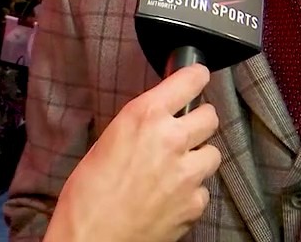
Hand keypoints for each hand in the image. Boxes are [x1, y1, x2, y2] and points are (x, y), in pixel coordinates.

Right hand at [45, 64, 220, 241]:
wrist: (92, 239)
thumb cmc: (87, 195)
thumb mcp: (107, 143)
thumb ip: (139, 127)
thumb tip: (157, 122)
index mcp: (144, 117)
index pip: (189, 81)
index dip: (195, 77)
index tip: (197, 76)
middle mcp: (171, 139)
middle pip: (209, 116)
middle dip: (199, 121)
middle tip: (184, 131)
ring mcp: (187, 173)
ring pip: (213, 153)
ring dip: (198, 157)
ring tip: (176, 168)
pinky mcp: (194, 203)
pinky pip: (204, 188)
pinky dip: (192, 191)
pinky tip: (171, 196)